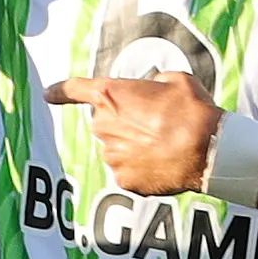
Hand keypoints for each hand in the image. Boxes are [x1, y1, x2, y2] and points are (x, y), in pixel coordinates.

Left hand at [43, 72, 219, 194]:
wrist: (208, 150)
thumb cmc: (192, 111)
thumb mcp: (175, 80)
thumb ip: (153, 83)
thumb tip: (152, 88)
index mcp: (111, 96)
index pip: (75, 90)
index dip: (60, 91)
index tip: (49, 94)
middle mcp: (103, 126)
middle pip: (104, 121)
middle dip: (123, 121)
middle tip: (154, 122)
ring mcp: (111, 155)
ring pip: (115, 147)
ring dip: (132, 145)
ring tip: (163, 144)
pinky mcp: (123, 178)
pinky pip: (126, 169)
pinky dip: (140, 167)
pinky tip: (161, 162)